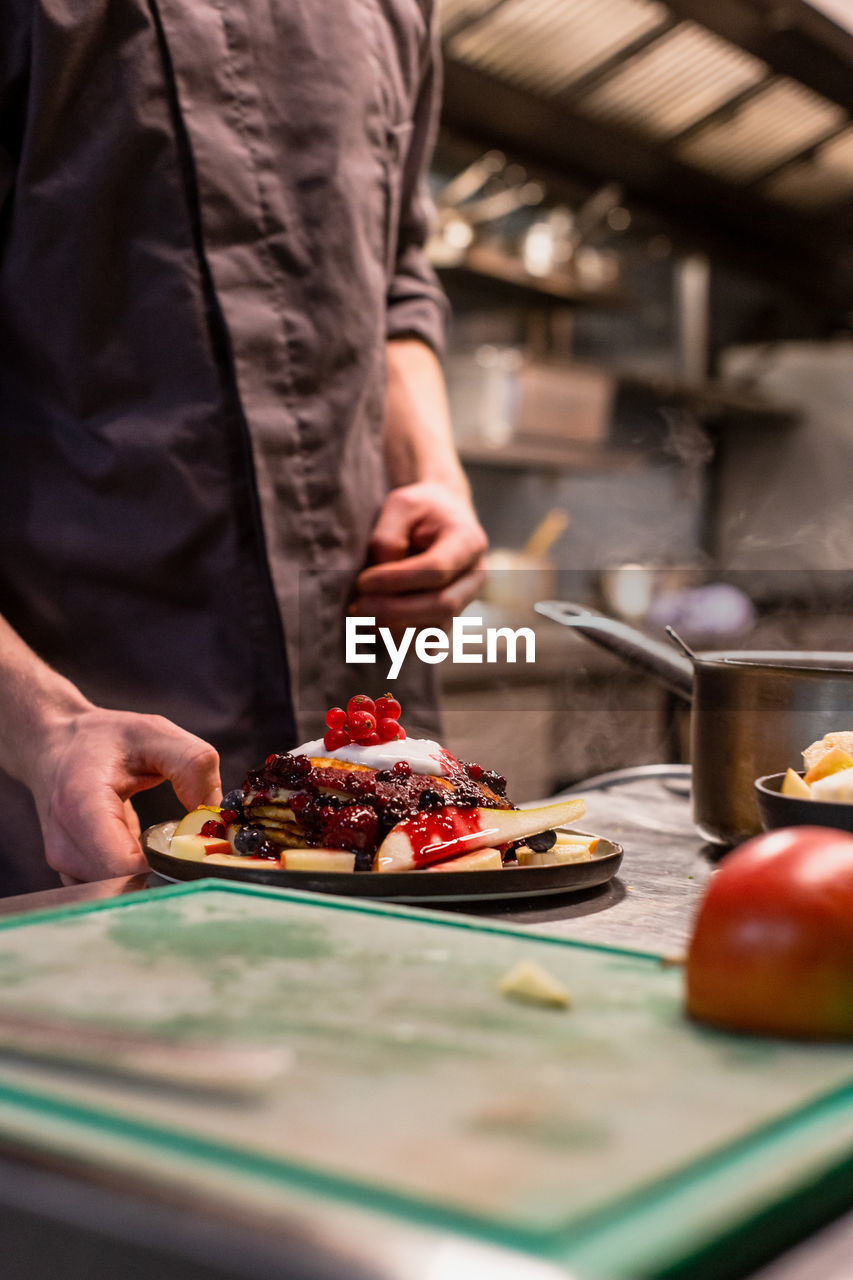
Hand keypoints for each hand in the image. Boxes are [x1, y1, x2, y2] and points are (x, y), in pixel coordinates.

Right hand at [30, 708, 220, 883]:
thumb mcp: (154, 733)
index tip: (200, 850)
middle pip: (127, 884)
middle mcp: (66, 844)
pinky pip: (115, 887)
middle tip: (197, 848)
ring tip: (172, 842)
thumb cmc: (102, 739)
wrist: (53, 746)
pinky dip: (140, 875)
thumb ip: (192, 765)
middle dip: (168, 873)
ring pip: (123, 891)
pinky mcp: (74, 874)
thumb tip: (215, 816)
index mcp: (82, 805)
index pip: (123, 865)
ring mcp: (66, 864)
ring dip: (155, 875)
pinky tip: (153, 850)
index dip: (168, 865)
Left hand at [352, 482, 487, 628]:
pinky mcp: (451, 618)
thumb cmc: (420, 509)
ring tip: (361, 616)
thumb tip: (381, 575)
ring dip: (396, 629)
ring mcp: (466, 600)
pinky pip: (429, 642)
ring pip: (436, 629)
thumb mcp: (401, 505)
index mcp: (468, 541)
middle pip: (442, 605)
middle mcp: (475, 576)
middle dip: (396, 611)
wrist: (443, 516)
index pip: (437, 569)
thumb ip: (389, 537)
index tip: (363, 581)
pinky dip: (401, 641)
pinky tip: (374, 627)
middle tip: (357, 609)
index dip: (398, 580)